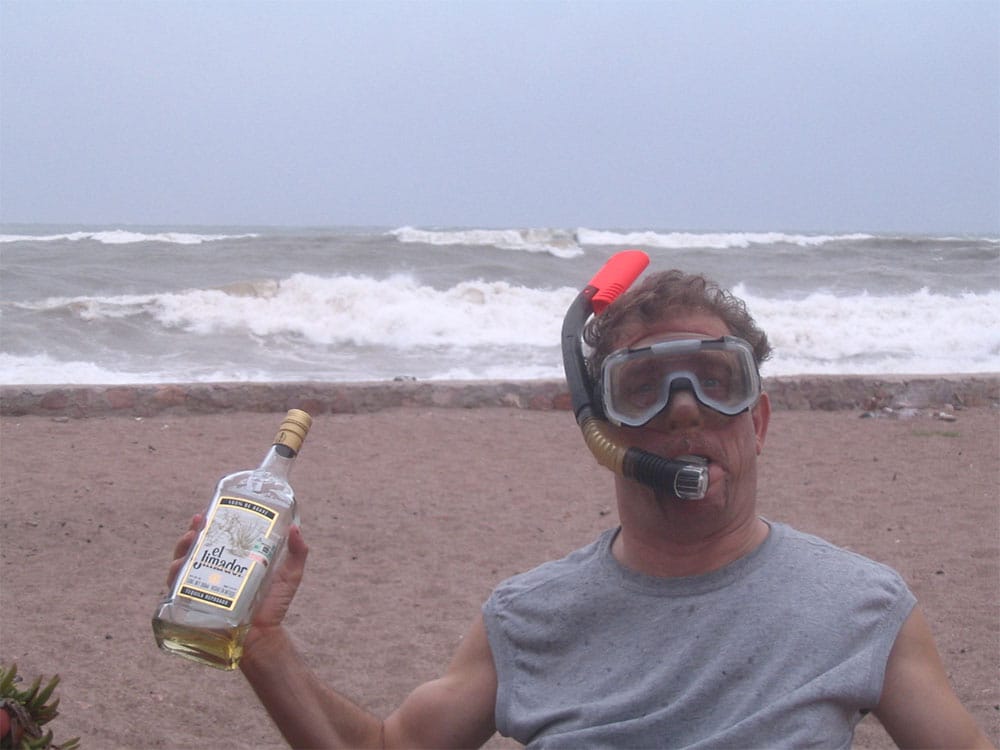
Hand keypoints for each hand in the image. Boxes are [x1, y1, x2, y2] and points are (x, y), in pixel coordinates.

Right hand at [165, 514, 309, 637]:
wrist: (263, 638)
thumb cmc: (274, 607)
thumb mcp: (289, 576)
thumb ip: (297, 553)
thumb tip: (296, 528)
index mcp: (232, 562)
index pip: (215, 539)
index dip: (208, 525)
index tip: (207, 513)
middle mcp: (213, 573)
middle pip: (194, 549)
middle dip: (191, 534)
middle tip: (198, 524)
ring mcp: (201, 589)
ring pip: (181, 565)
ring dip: (181, 550)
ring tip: (190, 540)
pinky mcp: (193, 606)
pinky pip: (176, 590)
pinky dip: (174, 577)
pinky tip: (179, 568)